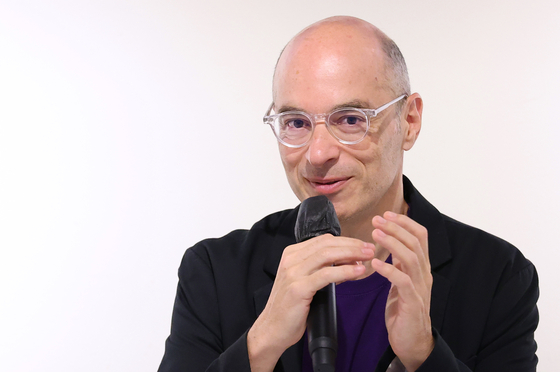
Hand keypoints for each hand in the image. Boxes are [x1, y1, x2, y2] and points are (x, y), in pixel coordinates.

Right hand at [247, 234, 375, 371]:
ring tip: (368, 257)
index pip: (323, 240)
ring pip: (327, 255)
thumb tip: (349, 261)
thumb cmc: (291, 307)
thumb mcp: (305, 281)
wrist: (272, 329)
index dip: (346, 241)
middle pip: (327, 244)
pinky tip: (358, 271)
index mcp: (292, 254)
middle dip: (352, 245)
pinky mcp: (298, 288)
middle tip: (370, 249)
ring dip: (351, 254)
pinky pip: (326, 274)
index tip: (363, 246)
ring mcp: (293, 273)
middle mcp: (291, 259)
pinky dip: (345, 271)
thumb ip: (322, 268)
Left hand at [371, 211, 433, 371]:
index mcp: (421, 267)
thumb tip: (390, 240)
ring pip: (412, 258)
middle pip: (416, 243)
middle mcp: (423, 274)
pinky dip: (389, 269)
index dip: (404, 223)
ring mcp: (420, 288)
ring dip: (393, 243)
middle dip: (396, 228)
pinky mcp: (413, 302)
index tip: (386, 214)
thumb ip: (399, 261)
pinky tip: (375, 263)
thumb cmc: (403, 310)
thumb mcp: (400, 280)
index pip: (420, 236)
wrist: (411, 341)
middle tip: (377, 219)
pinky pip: (403, 281)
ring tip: (375, 233)